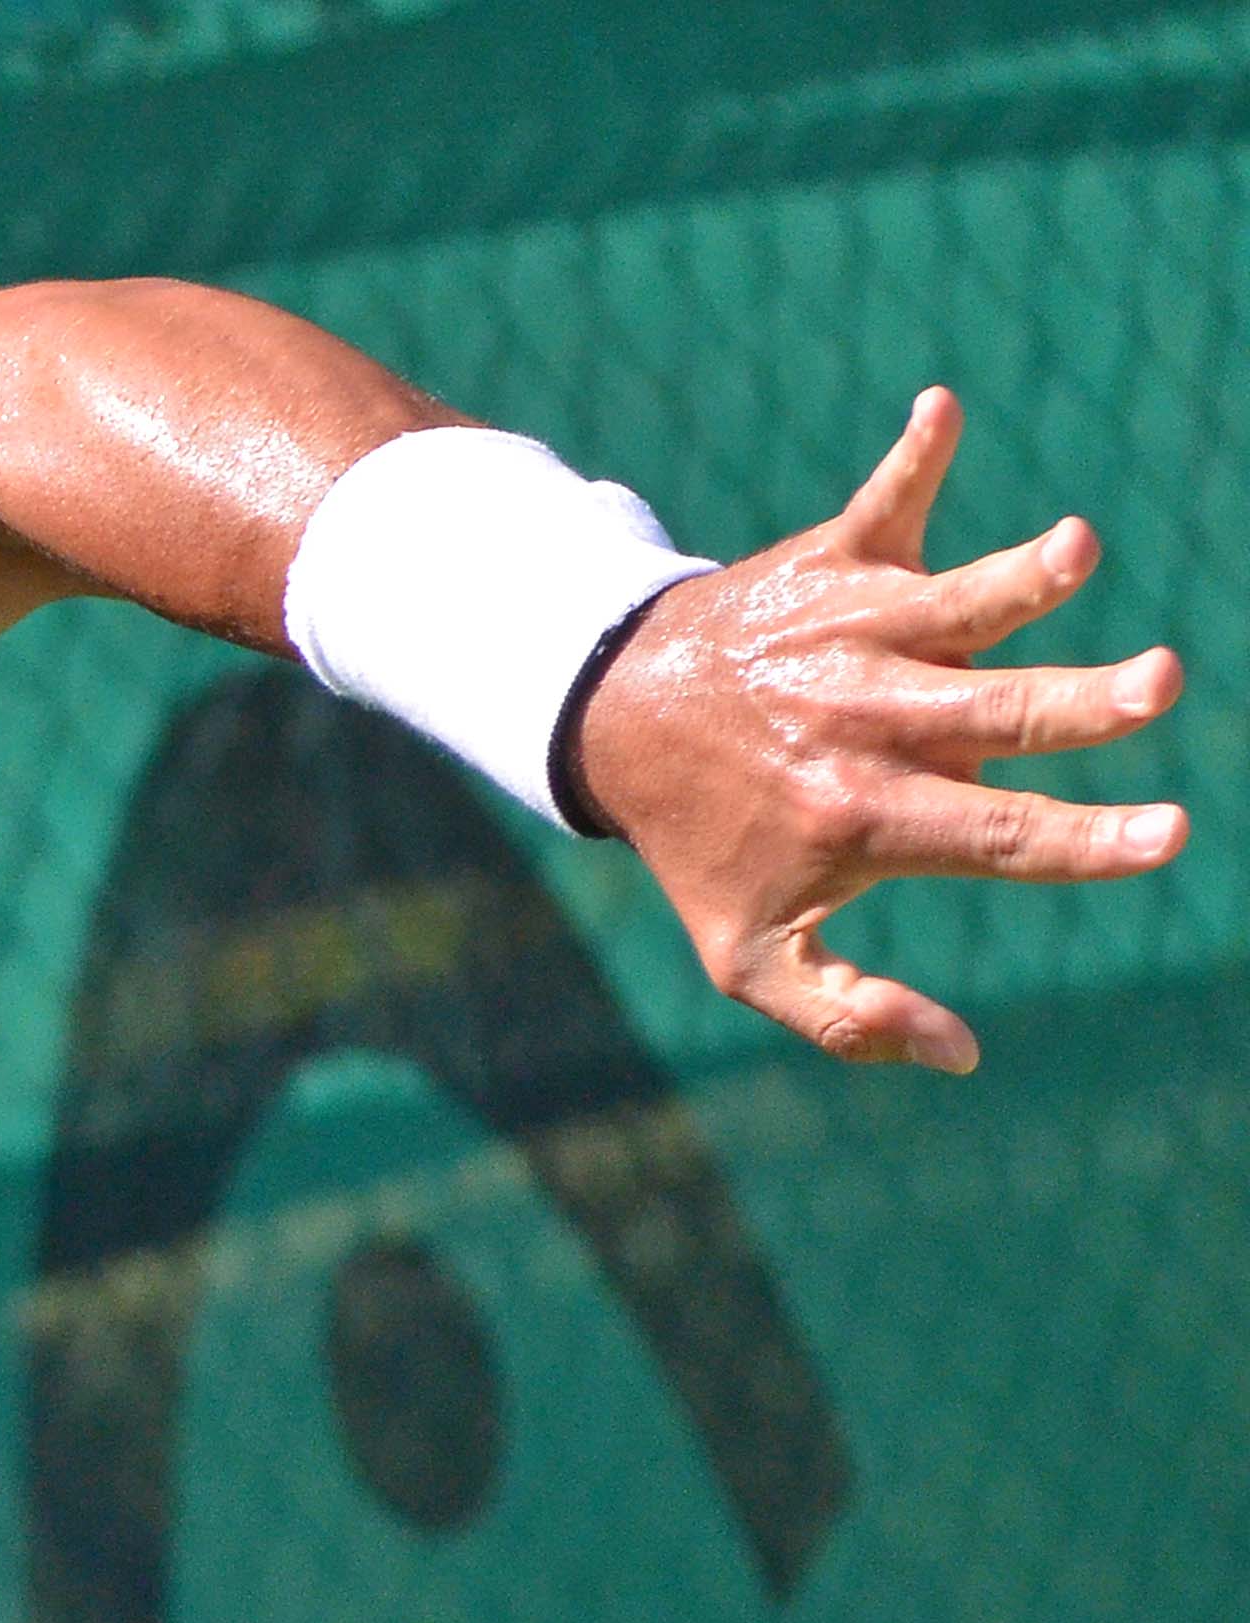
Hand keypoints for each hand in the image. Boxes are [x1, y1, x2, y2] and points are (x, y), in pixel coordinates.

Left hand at [568, 386, 1185, 1073]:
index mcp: (864, 815)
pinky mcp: (833, 562)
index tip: (1167, 835)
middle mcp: (867, 720)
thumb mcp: (749, 956)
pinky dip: (911, 454)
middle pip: (998, 714)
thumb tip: (966, 1056)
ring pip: (954, 605)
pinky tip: (938, 407)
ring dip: (1015, 576)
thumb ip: (850, 1016)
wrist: (614, 721)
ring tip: (1074, 550)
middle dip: (1082, 703)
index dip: (1085, 841)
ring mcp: (852, 633)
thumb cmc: (705, 844)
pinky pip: (880, 500)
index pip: (996, 837)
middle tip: (1159, 683)